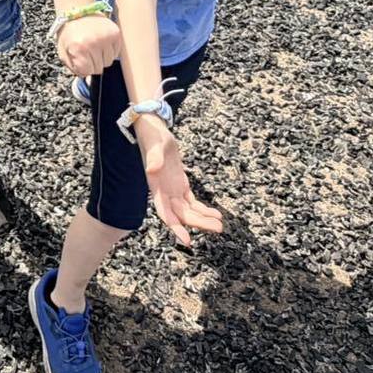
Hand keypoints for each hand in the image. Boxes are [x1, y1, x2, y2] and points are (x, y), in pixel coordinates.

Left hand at [56, 15, 120, 76]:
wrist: (77, 11)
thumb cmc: (69, 33)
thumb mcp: (63, 52)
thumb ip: (73, 68)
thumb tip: (86, 76)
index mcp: (79, 48)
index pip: (88, 71)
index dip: (84, 68)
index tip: (80, 58)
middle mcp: (94, 43)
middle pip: (99, 68)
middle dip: (93, 63)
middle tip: (87, 51)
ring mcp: (106, 37)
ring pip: (109, 61)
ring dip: (102, 57)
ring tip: (94, 46)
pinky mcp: (115, 33)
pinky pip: (116, 53)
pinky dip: (110, 50)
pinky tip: (101, 42)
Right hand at [135, 118, 222, 246]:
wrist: (154, 131)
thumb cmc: (153, 137)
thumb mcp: (155, 144)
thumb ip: (154, 157)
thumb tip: (152, 169)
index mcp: (156, 186)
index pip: (165, 212)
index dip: (175, 227)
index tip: (186, 240)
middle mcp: (164, 192)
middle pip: (182, 215)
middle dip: (199, 223)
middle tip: (218, 228)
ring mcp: (173, 190)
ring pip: (188, 211)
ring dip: (203, 219)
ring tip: (220, 225)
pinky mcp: (180, 185)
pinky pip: (192, 202)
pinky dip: (203, 209)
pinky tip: (216, 213)